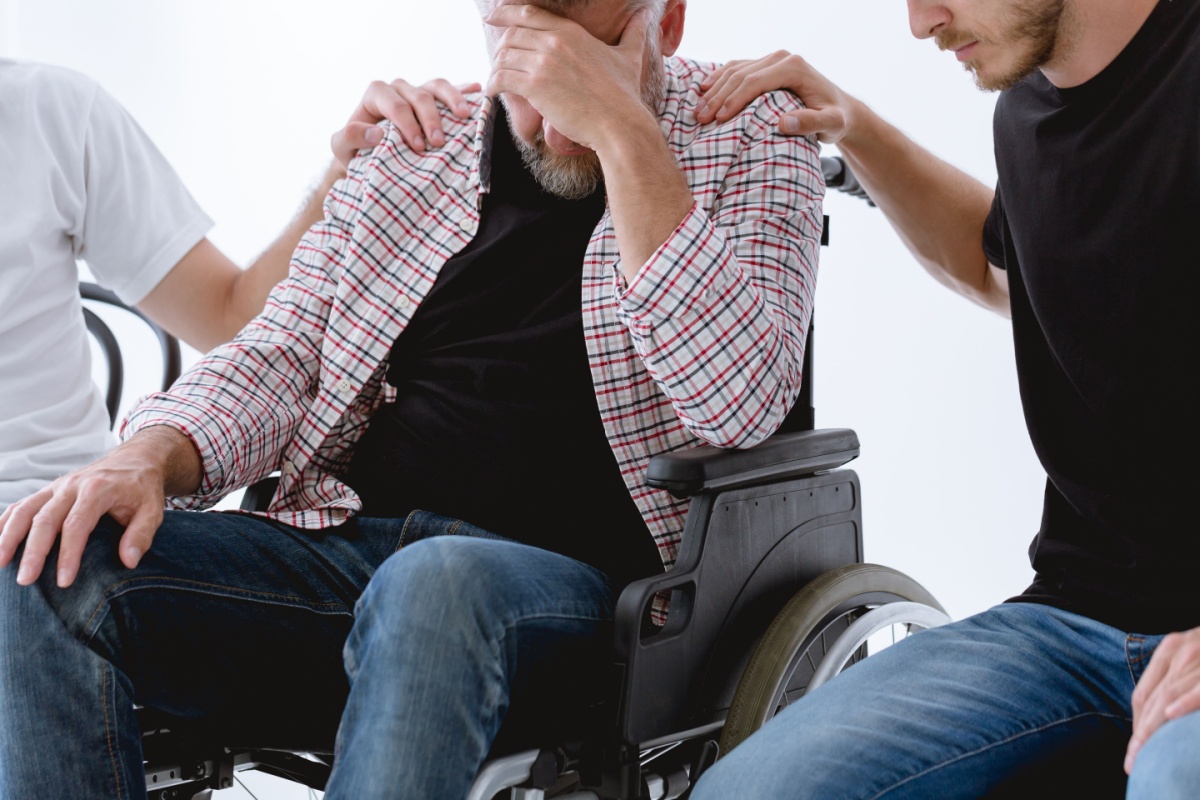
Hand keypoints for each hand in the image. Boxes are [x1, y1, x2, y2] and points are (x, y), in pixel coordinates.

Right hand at [0, 428, 187, 587]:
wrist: (136, 459)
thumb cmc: (143, 489)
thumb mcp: (154, 510)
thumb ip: (141, 534)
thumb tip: (128, 562)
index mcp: (98, 489)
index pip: (77, 525)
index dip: (68, 555)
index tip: (63, 581)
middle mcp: (72, 485)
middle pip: (45, 519)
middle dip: (32, 552)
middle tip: (24, 580)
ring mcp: (56, 486)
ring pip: (24, 510)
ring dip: (8, 536)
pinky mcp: (48, 491)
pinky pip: (20, 505)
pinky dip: (4, 522)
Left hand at [330, 78, 481, 167]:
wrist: (369, 158)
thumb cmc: (356, 152)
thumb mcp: (341, 148)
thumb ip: (350, 137)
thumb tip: (377, 134)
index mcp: (376, 94)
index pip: (394, 103)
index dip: (407, 123)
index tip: (418, 146)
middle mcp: (398, 88)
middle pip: (418, 95)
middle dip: (430, 118)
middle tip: (439, 142)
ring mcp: (419, 92)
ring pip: (436, 85)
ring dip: (452, 99)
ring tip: (465, 115)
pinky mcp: (436, 101)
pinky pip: (452, 90)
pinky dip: (465, 91)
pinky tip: (478, 93)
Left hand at [484, 4, 653, 153]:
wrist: (619, 123)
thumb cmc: (624, 94)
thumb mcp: (629, 56)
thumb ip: (634, 33)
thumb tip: (647, 16)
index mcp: (571, 31)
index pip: (529, 13)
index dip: (506, 13)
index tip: (492, 16)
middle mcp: (554, 42)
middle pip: (511, 34)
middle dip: (499, 47)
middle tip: (498, 62)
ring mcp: (544, 63)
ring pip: (503, 56)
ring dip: (494, 68)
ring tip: (495, 80)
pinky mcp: (535, 86)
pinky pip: (501, 79)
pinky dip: (492, 85)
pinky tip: (492, 92)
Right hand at [698, 51, 855, 143]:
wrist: (841, 109)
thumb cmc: (836, 119)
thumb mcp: (831, 125)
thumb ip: (811, 123)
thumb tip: (784, 123)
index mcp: (793, 67)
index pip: (754, 81)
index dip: (734, 100)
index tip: (718, 120)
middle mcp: (782, 58)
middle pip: (741, 75)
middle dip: (718, 97)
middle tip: (700, 119)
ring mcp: (773, 59)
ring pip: (735, 70)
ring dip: (714, 90)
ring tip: (698, 110)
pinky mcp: (766, 66)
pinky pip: (737, 68)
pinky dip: (719, 79)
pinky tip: (704, 91)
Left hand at [1126, 627, 1199, 772]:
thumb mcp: (1193, 656)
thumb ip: (1176, 678)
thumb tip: (1162, 714)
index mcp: (1169, 650)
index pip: (1143, 693)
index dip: (1136, 723)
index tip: (1134, 749)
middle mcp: (1179, 652)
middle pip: (1151, 698)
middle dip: (1141, 733)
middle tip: (1133, 760)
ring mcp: (1197, 656)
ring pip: (1168, 695)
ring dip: (1154, 727)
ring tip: (1145, 753)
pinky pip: (1198, 688)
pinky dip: (1184, 701)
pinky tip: (1171, 715)